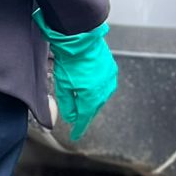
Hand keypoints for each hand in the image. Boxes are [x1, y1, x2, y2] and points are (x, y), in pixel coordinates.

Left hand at [34, 11, 117, 141]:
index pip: (84, 118)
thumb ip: (68, 104)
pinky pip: (104, 86)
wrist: (81, 39)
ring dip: (91, 102)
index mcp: (91, 97)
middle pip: (93, 108)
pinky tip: (90, 88)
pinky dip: (96, 90)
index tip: (75, 136)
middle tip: (77, 120)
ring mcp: (110, 80)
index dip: (79, 128)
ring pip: (100, 97)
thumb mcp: (63, 86)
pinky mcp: (111, 70)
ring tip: (83, 104)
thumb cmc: (70, 61)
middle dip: (85, 114)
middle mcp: (104, 91)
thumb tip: (72, 118)